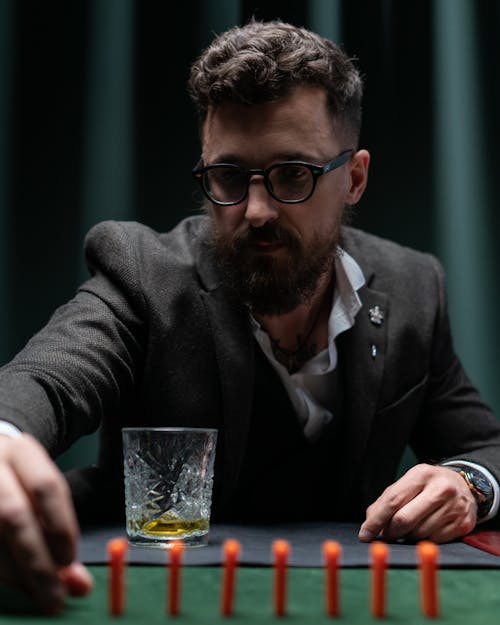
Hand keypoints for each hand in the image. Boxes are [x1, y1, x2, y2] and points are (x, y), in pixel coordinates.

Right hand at [0, 433, 92, 612]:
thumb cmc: (17, 480)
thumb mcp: (42, 490)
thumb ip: (61, 530)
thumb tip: (79, 583)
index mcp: (22, 452)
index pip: (46, 486)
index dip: (60, 526)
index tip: (70, 561)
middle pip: (15, 516)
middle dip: (37, 562)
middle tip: (55, 596)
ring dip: (15, 573)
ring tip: (37, 591)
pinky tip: (14, 580)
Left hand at [358, 463, 476, 543]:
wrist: (463, 485)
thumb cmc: (427, 486)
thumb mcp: (408, 483)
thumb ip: (387, 500)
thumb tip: (370, 523)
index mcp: (421, 474)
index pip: (393, 500)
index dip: (376, 520)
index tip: (364, 534)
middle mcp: (441, 489)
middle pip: (405, 519)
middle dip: (390, 532)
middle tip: (386, 535)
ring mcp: (454, 507)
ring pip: (419, 533)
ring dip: (407, 536)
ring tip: (408, 529)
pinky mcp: (463, 524)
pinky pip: (434, 541)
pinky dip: (424, 540)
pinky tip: (425, 530)